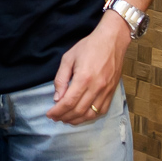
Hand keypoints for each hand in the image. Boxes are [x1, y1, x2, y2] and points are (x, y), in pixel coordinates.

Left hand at [46, 10, 131, 124]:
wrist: (112, 41)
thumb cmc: (89, 46)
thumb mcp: (68, 58)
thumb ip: (61, 79)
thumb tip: (57, 98)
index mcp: (83, 78)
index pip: (68, 102)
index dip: (57, 111)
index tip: (49, 114)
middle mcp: (96, 87)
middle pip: (78, 111)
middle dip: (64, 117)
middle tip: (56, 117)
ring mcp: (106, 91)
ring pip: (90, 114)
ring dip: (77, 120)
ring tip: (66, 119)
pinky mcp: (112, 92)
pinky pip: (101, 111)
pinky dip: (90, 116)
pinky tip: (82, 115)